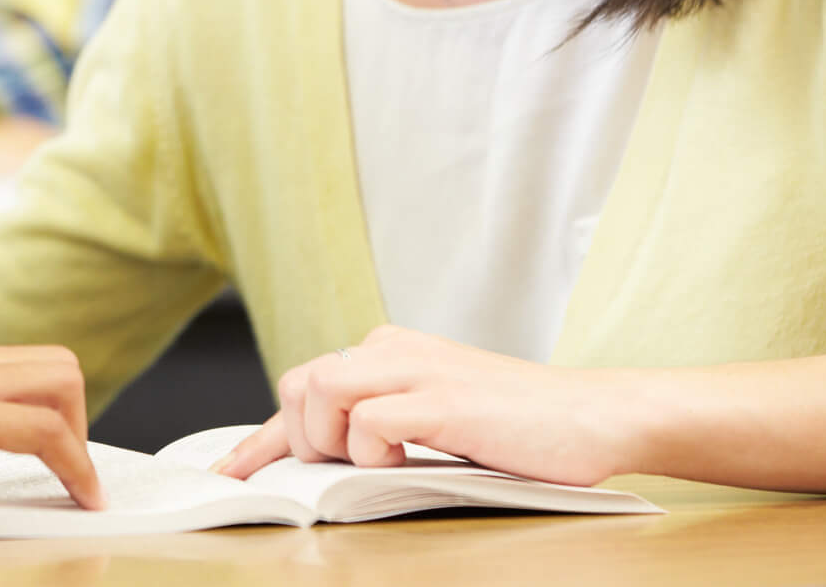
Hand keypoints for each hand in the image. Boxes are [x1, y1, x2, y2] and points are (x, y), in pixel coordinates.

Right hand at [0, 342, 104, 518]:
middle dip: (76, 417)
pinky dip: (76, 466)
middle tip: (68, 474)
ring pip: (63, 381)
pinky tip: (79, 499)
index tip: (56, 457)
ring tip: (79, 489)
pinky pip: (46, 431)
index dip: (47, 411)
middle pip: (55, 364)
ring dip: (83, 435)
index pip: (16, 367)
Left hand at [216, 325, 640, 486]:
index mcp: (387, 351)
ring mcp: (416, 369)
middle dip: (300, 442)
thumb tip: (321, 461)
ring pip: (320, 392)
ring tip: (380, 468)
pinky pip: (369, 421)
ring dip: (334, 444)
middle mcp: (391, 349)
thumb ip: (381, 425)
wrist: (595, 417)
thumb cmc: (518, 429)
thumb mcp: (434, 420)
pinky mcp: (442, 399)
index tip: (230, 473)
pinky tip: (410, 464)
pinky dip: (373, 452)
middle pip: (296, 385)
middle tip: (343, 476)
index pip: (301, 386)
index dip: (260, 439)